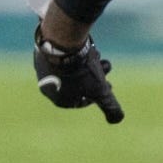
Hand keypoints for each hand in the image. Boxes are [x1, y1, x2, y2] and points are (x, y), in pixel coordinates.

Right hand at [19, 0, 123, 122]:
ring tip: (101, 56)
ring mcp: (44, 67)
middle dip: (96, 77)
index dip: (97, 95)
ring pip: (72, 68)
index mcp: (58, 98)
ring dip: (89, 64)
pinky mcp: (45, 52)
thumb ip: (109, 106)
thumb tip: (118, 119)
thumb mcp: (101, 91)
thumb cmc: (81, 70)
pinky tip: (88, 47)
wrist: (63, 42)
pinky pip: (63, 55)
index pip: (79, 101)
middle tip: (107, 68)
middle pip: (77, 83)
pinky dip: (77, 53)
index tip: (109, 87)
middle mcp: (48, 84)